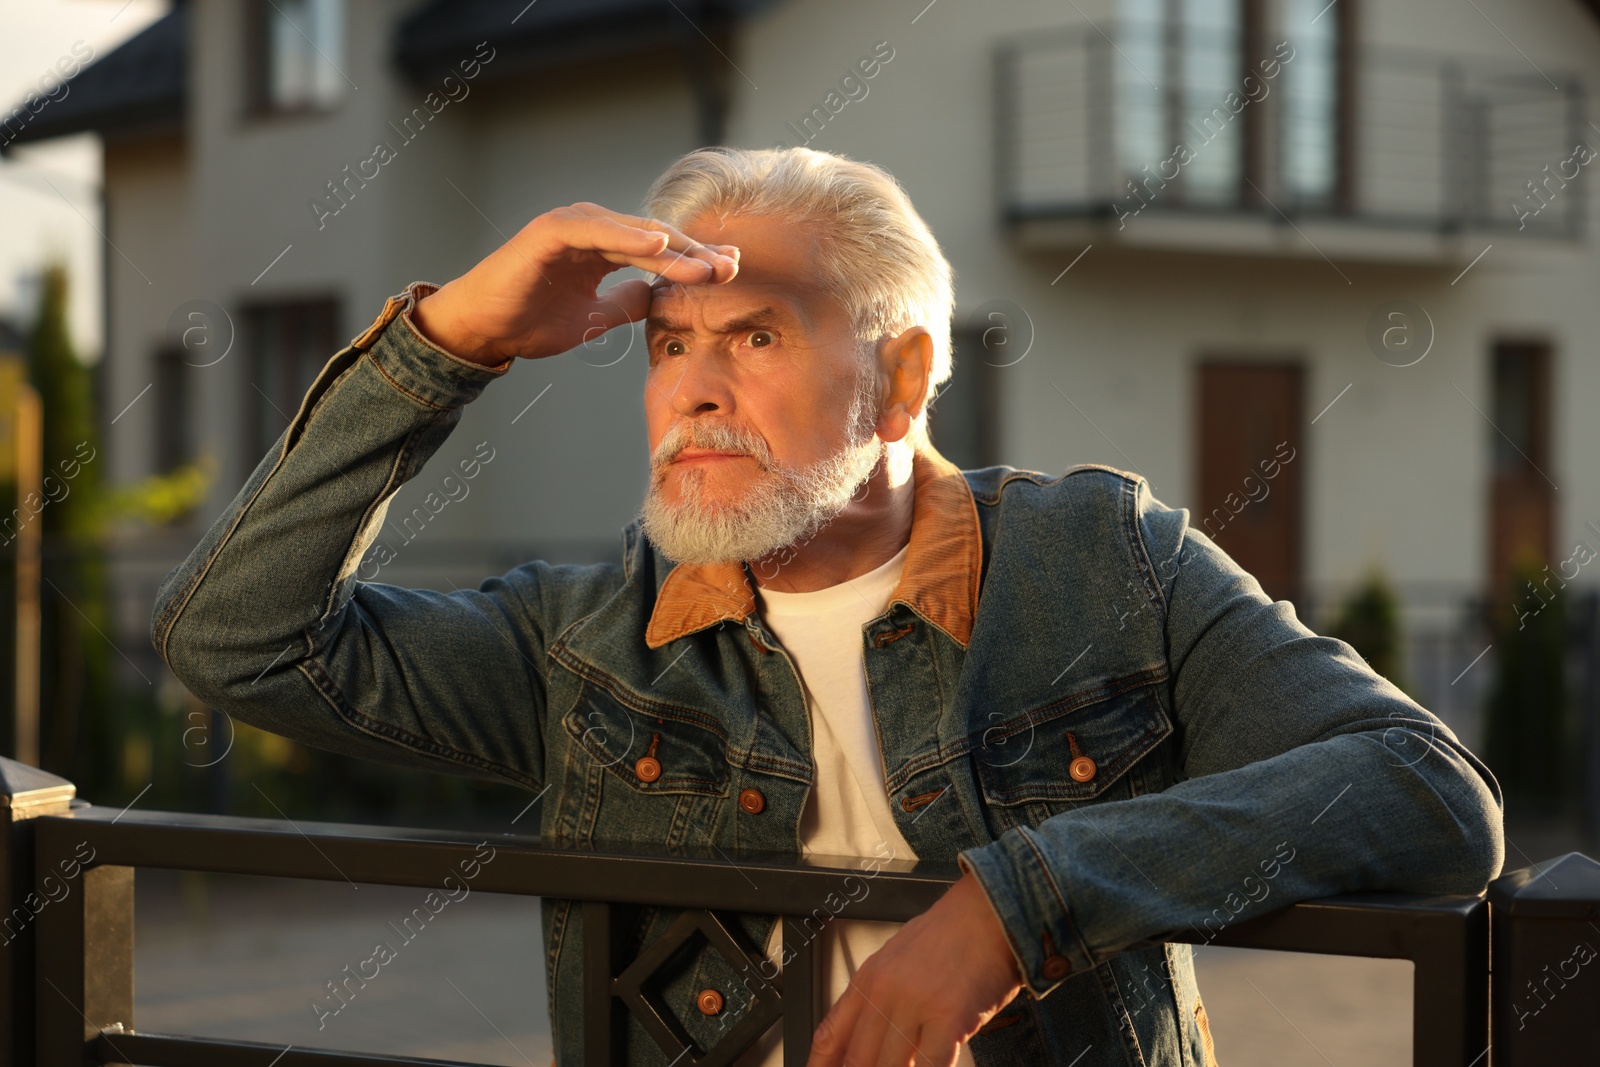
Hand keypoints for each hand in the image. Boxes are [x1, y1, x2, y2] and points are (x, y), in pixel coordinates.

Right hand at [409, 201, 739, 365]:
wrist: (482, 330)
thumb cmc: (529, 321)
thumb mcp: (594, 318)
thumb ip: (627, 303)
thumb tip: (658, 296)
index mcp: (603, 249)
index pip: (659, 251)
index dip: (694, 260)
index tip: (730, 271)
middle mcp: (592, 231)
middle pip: (654, 238)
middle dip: (695, 253)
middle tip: (731, 267)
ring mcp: (572, 227)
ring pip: (633, 234)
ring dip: (672, 249)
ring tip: (706, 265)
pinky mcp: (551, 231)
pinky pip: (597, 231)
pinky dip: (627, 236)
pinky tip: (658, 246)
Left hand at [806, 872, 1024, 1066]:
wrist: (990, 909)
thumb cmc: (951, 935)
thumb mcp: (898, 959)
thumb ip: (880, 998)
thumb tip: (868, 1036)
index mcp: (869, 979)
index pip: (830, 1035)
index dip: (819, 1066)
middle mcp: (885, 992)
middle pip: (858, 1060)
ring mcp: (916, 1003)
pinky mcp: (949, 1015)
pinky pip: (930, 1065)